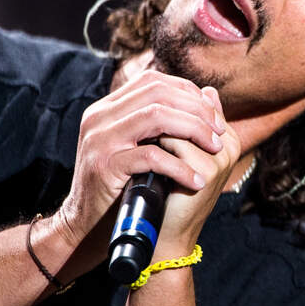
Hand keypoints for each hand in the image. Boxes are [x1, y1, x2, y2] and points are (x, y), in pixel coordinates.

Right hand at [48, 70, 225, 270]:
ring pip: (156, 116)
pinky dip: (179, 167)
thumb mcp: (144, 145)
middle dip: (196, 109)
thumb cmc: (122, 184)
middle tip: (219, 132)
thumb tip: (212, 93)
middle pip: (158, 93)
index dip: (188, 92)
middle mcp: (99, 117)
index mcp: (108, 108)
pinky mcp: (103, 166)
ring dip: (193, 130)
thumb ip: (170, 119)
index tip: (213, 115)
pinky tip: (196, 180)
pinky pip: (151, 156)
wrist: (86, 224)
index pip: (153, 81)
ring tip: (214, 149)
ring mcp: (99, 139)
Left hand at [154, 89, 241, 258]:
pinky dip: (154, 147)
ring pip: (180, 123)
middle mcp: (228, 144)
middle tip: (134, 124)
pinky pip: (176, 144)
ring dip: (154, 130)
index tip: (141, 113)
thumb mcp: (173, 153)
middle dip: (159, 111)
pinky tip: (141, 158)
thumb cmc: (164, 191)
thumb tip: (185, 93)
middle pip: (189, 106)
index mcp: (224, 136)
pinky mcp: (209, 172)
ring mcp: (222, 158)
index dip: (165, 103)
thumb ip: (181, 123)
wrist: (162, 232)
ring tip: (138, 143)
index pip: (195, 100)